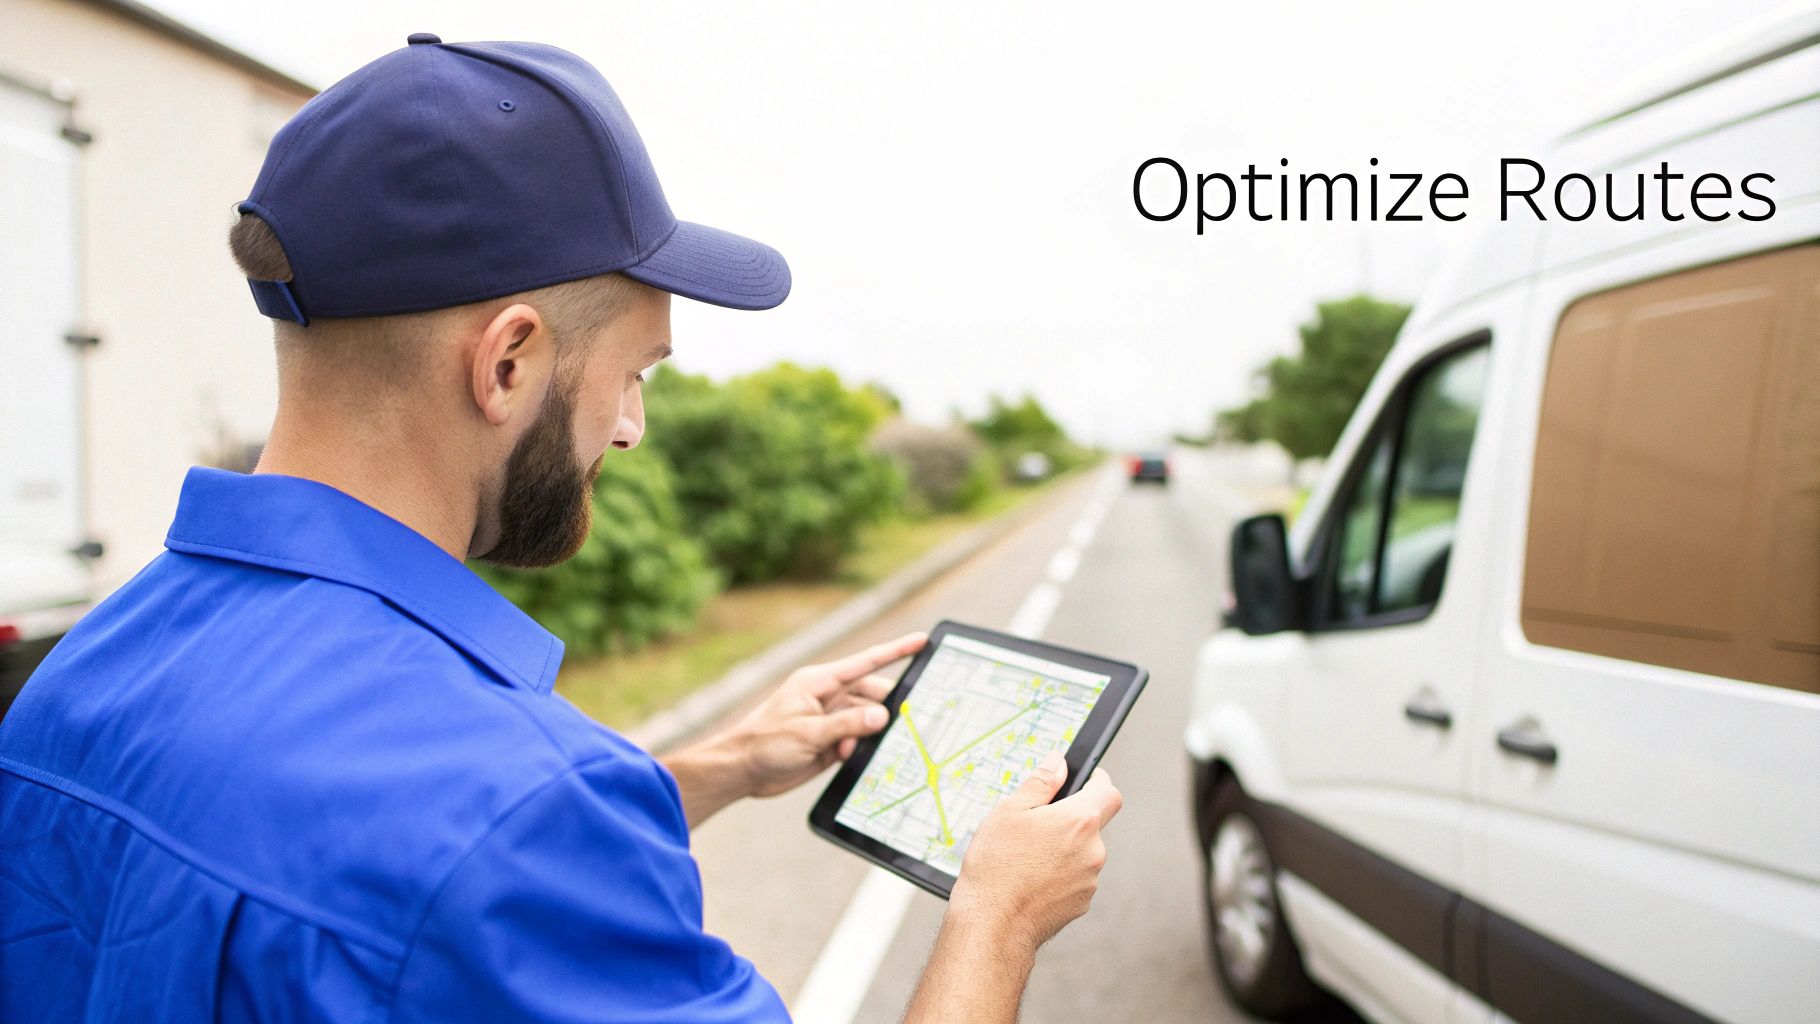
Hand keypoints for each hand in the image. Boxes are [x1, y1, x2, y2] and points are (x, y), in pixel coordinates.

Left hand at [731, 631, 926, 797]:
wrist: (740, 770)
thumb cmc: (764, 743)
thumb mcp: (808, 733)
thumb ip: (847, 724)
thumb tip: (882, 715)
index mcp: (820, 682)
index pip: (867, 662)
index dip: (897, 650)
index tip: (922, 641)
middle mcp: (827, 697)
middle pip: (871, 695)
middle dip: (888, 708)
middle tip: (909, 720)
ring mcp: (829, 720)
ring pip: (866, 721)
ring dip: (869, 735)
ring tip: (857, 747)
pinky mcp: (829, 742)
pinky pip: (856, 740)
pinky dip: (859, 749)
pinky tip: (852, 757)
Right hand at [947, 752, 1123, 957]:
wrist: (993, 924)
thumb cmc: (996, 867)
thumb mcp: (1009, 811)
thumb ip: (1040, 783)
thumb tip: (1058, 763)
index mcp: (1079, 821)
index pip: (1109, 791)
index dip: (1097, 782)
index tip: (1085, 780)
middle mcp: (1094, 850)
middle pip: (1092, 824)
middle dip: (1068, 821)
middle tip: (1035, 826)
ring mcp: (1090, 880)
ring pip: (1082, 853)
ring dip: (1063, 850)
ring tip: (1026, 858)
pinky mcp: (1082, 903)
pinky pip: (1076, 879)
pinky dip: (1060, 875)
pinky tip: (1031, 880)